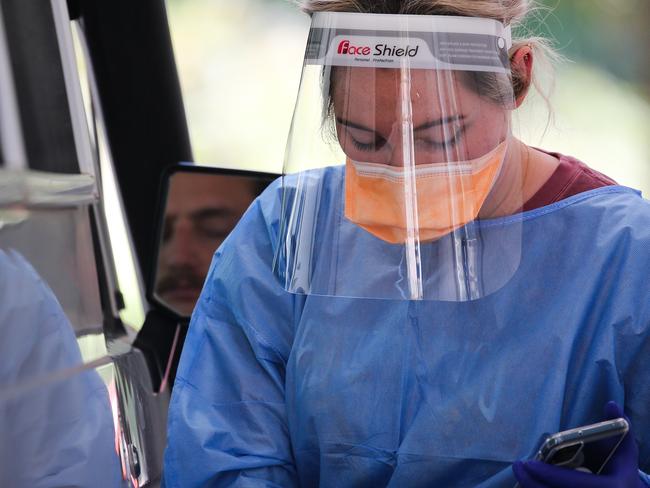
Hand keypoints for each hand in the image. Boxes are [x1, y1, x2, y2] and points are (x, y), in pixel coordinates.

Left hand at [513, 402, 644, 487]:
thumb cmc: (622, 471)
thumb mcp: (624, 450)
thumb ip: (618, 427)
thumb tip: (612, 404)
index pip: (572, 482)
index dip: (549, 474)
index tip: (528, 463)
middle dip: (532, 483)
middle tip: (518, 466)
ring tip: (521, 475)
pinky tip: (530, 484)